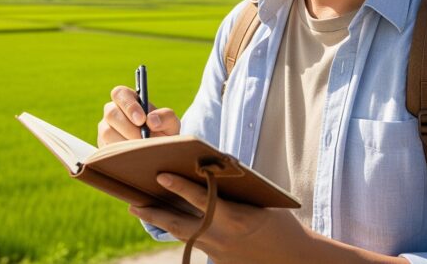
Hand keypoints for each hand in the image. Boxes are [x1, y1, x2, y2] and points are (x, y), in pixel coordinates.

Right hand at [97, 85, 179, 145]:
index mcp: (128, 99)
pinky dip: (120, 152)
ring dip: (125, 141)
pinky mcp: (102, 145)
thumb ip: (166, 117)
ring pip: (107, 132)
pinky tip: (133, 155)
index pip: (120, 93)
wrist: (158, 152)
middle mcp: (113, 111)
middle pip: (111, 113)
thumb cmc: (164, 133)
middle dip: (128, 127)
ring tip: (141, 148)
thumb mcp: (171, 123)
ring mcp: (105, 128)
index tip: (142, 120)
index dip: (129, 106)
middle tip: (143, 139)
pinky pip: (105, 148)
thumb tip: (151, 120)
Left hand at [131, 173, 306, 263]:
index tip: (161, 175)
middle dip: (154, 212)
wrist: (293, 259)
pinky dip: (181, 230)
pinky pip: (195, 242)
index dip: (179, 186)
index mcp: (236, 218)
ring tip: (142, 209)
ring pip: (182, 235)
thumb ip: (235, 190)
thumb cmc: (281, 224)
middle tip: (133, 202)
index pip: (201, 199)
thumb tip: (211, 172)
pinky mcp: (217, 262)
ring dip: (161, 221)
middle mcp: (221, 237)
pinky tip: (171, 222)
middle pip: (179, 223)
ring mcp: (217, 252)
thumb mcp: (260, 203)